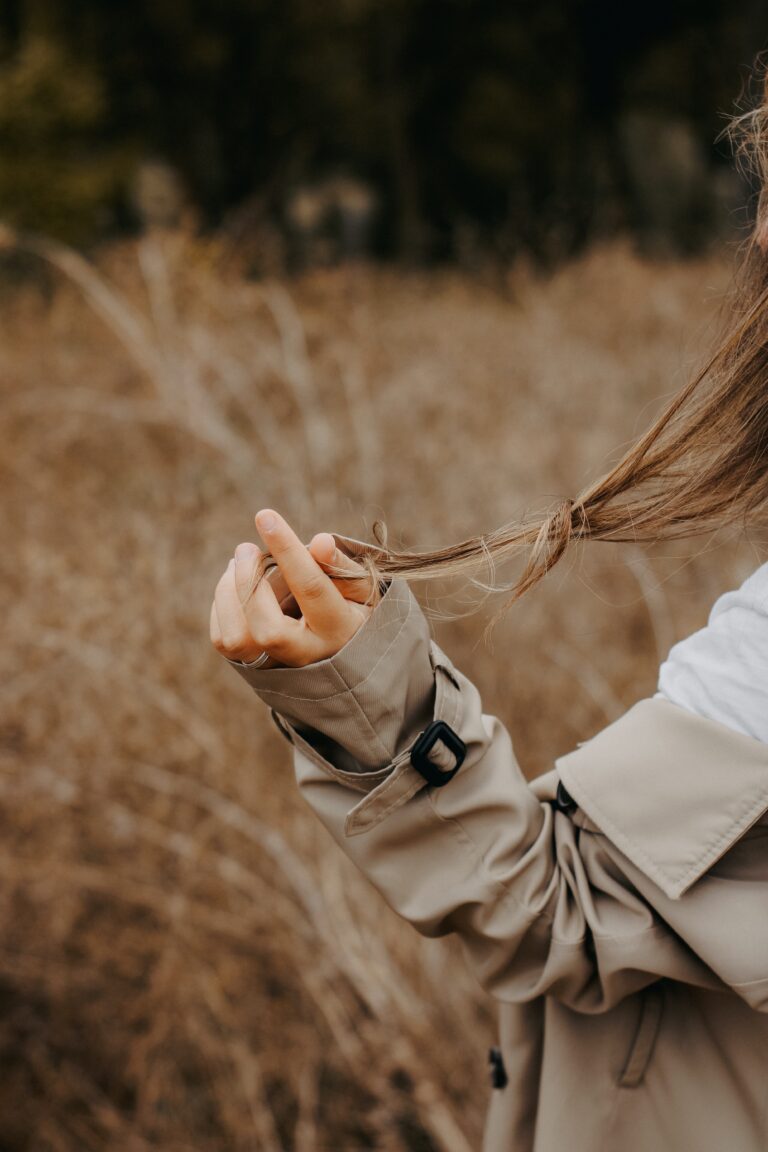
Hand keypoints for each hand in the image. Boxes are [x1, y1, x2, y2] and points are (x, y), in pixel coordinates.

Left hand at [210, 509, 375, 667]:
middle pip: (267, 629)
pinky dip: (223, 603)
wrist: (338, 648)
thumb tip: (319, 541)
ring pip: (237, 639)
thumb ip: (339, 565)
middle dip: (249, 582)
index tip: (265, 516)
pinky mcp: (250, 665)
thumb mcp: (358, 585)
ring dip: (230, 592)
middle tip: (247, 548)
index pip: (311, 588)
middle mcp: (307, 654)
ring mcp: (276, 665)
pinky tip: (236, 584)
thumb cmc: (350, 606)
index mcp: (339, 630)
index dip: (287, 551)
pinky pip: (223, 639)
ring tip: (241, 562)